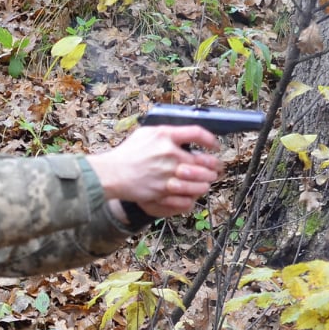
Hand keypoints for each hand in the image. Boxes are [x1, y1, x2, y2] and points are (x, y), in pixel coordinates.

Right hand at [85, 124, 222, 217]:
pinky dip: (194, 196)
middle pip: (205, 162)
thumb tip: (185, 134)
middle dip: (214, 167)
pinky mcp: (163, 191)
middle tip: (215, 169)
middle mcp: (169, 154)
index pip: (197, 133)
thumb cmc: (128, 153)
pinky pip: (188, 196)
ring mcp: (167, 174)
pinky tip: (194, 194)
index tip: (215, 146)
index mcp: (165, 136)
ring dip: (206, 183)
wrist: (113, 173)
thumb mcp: (146, 133)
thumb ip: (166, 132)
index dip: (211, 140)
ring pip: (200, 181)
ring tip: (206, 182)